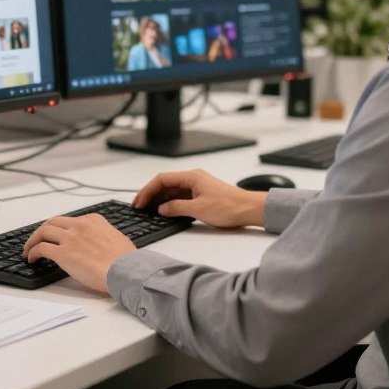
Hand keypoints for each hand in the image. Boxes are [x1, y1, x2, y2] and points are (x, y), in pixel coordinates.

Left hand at [22, 214, 135, 292]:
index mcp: (93, 220)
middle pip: (53, 222)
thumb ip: (104, 236)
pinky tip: (32, 259)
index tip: (55, 236)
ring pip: (43, 232)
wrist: (125, 271)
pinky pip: (41, 248)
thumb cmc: (126, 260)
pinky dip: (33, 252)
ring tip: (29, 250)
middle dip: (42, 231)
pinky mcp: (63, 253)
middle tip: (36, 240)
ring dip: (33, 240)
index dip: (59, 229)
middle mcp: (80, 225)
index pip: (70, 221)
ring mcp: (70, 238)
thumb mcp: (117, 237)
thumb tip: (102, 242)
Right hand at [133, 169, 267, 228]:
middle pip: (166, 184)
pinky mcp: (202, 196)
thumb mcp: (198, 209)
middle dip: (151, 195)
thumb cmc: (229, 206)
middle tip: (140, 206)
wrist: (249, 210)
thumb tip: (162, 209)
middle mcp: (193, 179)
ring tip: (149, 211)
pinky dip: (172, 204)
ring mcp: (198, 187)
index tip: (139, 201)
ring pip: (173, 191)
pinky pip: (181, 197)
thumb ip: (176, 208)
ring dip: (161, 200)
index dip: (148, 190)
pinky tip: (166, 212)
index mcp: (191, 176)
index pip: (162, 179)